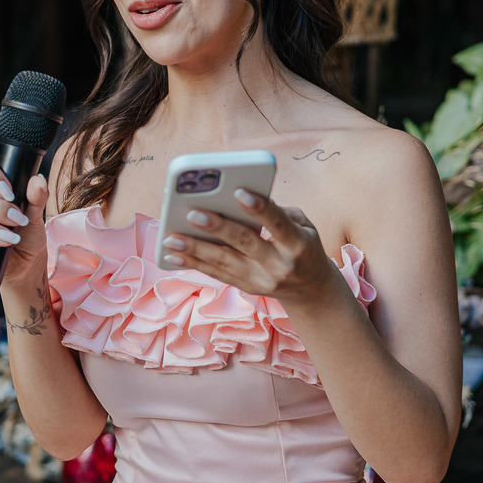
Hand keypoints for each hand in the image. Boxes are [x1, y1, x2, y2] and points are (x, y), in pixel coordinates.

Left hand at [158, 188, 341, 304]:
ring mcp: (260, 280)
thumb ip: (277, 212)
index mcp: (297, 244)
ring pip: (223, 262)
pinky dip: (193, 263)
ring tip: (170, 238)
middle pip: (244, 243)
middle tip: (192, 214)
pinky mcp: (246, 287)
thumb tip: (237, 200)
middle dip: (216, 228)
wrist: (311, 290)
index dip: (258, 208)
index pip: (277, 223)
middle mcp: (278, 264)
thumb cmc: (304, 246)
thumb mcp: (304, 226)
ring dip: (194, 249)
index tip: (238, 192)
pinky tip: (173, 255)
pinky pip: (216, 274)